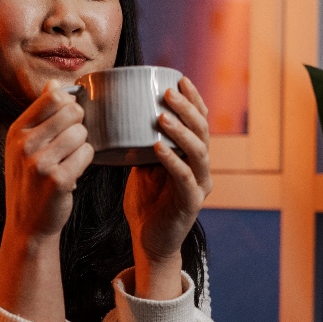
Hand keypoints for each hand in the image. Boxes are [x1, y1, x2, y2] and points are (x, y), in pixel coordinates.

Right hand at [0, 81, 93, 321]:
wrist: (28, 224)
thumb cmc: (31, 181)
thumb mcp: (24, 146)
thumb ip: (40, 114)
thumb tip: (55, 84)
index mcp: (17, 131)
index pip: (53, 96)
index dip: (69, 105)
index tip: (67, 121)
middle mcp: (25, 145)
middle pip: (72, 112)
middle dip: (79, 125)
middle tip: (70, 145)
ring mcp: (40, 163)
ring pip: (83, 133)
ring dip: (83, 146)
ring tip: (69, 160)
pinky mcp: (58, 180)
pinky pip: (88, 153)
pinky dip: (86, 161)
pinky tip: (74, 172)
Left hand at [123, 77, 211, 298]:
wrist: (149, 242)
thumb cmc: (146, 203)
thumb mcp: (142, 167)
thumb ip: (140, 145)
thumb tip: (120, 117)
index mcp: (193, 157)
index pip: (200, 122)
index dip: (193, 100)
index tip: (179, 79)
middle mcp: (201, 168)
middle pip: (203, 131)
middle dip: (187, 108)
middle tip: (168, 92)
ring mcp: (199, 186)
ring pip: (199, 151)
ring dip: (181, 131)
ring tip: (162, 116)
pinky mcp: (190, 204)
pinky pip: (185, 178)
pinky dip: (172, 160)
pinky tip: (157, 148)